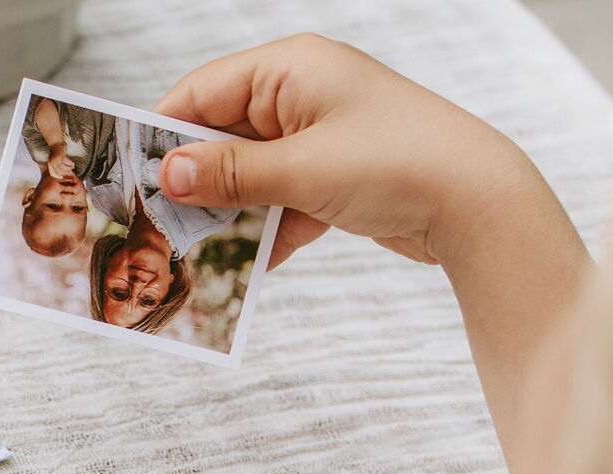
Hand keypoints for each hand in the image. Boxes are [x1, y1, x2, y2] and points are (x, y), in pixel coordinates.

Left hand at [47, 147, 74, 181]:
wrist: (55, 142)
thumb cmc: (56, 151)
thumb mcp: (54, 158)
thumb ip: (56, 165)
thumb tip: (64, 172)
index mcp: (50, 163)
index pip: (52, 173)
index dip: (57, 176)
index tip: (62, 177)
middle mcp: (52, 162)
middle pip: (58, 172)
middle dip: (65, 173)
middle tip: (70, 172)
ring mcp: (56, 159)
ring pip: (63, 168)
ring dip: (69, 168)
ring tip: (72, 167)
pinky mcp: (61, 156)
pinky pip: (67, 162)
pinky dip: (71, 164)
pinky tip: (73, 164)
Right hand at [153, 34, 546, 268]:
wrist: (479, 204)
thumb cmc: (397, 164)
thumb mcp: (301, 169)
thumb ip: (231, 174)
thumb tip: (171, 175)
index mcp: (291, 70)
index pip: (203, 91)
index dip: (165, 132)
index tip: (133, 175)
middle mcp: (303, 96)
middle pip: (224, 135)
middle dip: (197, 180)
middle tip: (160, 221)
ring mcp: (321, 137)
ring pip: (252, 173)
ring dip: (231, 211)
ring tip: (197, 248)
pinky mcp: (337, 177)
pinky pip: (284, 200)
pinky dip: (269, 229)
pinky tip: (252, 264)